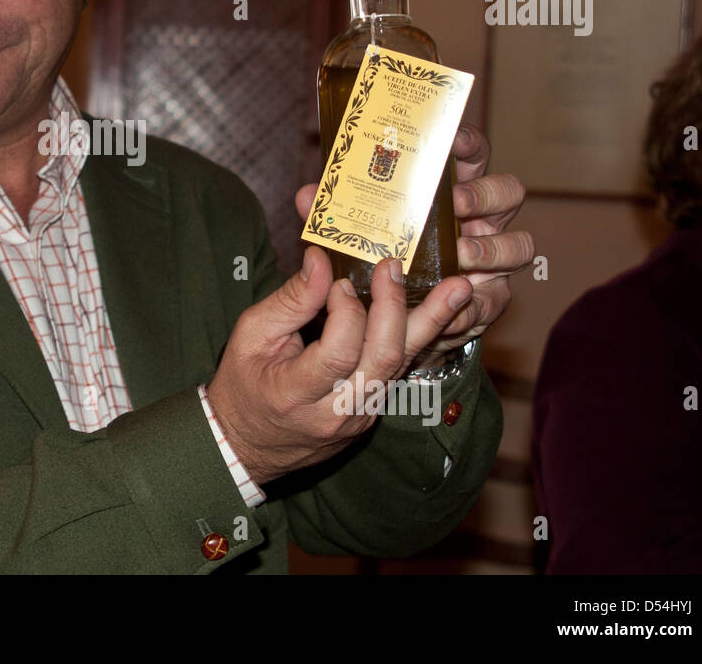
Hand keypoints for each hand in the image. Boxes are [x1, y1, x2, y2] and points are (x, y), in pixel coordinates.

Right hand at [206, 246, 472, 486]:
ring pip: (401, 366)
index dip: (346, 311)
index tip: (339, 279)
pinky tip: (438, 308)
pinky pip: (398, 370)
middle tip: (395, 267)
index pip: (337, 352)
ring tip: (458, 289)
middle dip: (394, 308)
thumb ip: (289, 301)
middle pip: (381, 360)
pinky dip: (416, 336)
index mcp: (295, 394)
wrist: (248, 443)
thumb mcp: (250, 336)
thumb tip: (320, 260)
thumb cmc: (243, 384)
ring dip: (431, 323)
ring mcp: (360, 417)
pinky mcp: (373, 412)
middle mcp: (335, 412)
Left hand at [294, 123, 533, 369]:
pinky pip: (496, 298)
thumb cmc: (375, 258)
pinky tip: (454, 303)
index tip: (452, 140)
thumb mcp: (353, 231)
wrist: (385, 318)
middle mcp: (479, 219)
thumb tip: (308, 195)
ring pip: (517, 244)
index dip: (468, 143)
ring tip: (460, 254)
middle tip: (455, 202)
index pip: (472, 153)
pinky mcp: (487, 299)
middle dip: (485, 194)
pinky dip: (475, 302)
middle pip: (507, 192)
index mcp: (449, 188)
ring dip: (491, 247)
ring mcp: (491, 258)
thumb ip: (334, 212)